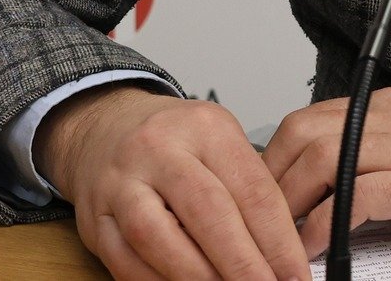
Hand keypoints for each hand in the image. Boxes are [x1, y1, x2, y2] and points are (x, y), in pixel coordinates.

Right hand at [36, 84, 309, 280]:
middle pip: (208, 212)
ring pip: (158, 237)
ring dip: (198, 278)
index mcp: (206, 128)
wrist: (107, 126)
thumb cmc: (173, 140)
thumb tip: (283, 252)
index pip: (252, 190)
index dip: (279, 241)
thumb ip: (249, 191)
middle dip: (243, 264)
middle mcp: (160, 149)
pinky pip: (125, 262)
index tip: (296, 274)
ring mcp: (121, 183)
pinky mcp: (94, 218)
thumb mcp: (220, 143)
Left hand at [262, 87, 390, 256]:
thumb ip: (384, 153)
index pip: (307, 121)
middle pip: (301, 135)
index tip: (258, 201)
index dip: (272, 162)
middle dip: (267, 183)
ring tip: (275, 244)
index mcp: (389, 106)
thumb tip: (336, 188)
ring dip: (287, 206)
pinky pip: (356, 196)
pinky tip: (313, 249)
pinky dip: (325, 223)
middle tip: (254, 226)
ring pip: (321, 158)